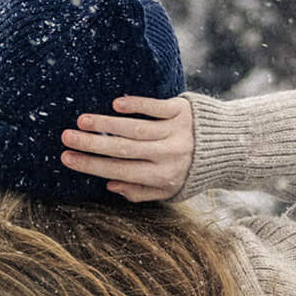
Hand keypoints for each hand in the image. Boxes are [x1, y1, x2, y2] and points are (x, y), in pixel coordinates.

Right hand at [60, 95, 194, 202]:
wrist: (229, 146)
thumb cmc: (192, 170)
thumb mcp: (170, 189)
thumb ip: (140, 190)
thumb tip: (110, 184)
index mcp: (163, 177)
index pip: (119, 170)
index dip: (91, 165)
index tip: (67, 158)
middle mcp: (168, 155)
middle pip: (122, 148)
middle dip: (91, 144)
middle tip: (65, 137)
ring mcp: (175, 131)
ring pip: (134, 128)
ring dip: (106, 123)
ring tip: (82, 120)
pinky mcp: (181, 110)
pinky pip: (154, 107)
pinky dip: (135, 105)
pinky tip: (115, 105)